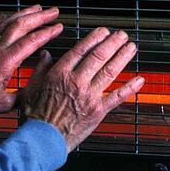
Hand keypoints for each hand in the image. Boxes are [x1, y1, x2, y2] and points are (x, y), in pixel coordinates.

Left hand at [0, 5, 62, 114]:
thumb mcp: (4, 103)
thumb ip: (22, 96)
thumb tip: (36, 90)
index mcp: (5, 61)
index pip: (30, 41)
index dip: (46, 33)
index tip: (58, 27)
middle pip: (21, 25)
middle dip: (39, 17)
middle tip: (53, 12)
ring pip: (9, 22)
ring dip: (25, 13)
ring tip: (37, 9)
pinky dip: (6, 18)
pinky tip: (10, 15)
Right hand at [22, 27, 144, 151]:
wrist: (43, 138)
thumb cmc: (36, 116)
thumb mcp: (31, 88)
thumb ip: (40, 69)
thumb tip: (45, 55)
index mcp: (60, 74)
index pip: (81, 50)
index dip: (94, 38)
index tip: (103, 32)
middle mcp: (77, 82)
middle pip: (99, 56)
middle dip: (113, 43)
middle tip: (121, 35)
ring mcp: (90, 96)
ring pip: (110, 71)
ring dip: (123, 57)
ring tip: (131, 47)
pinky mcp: (98, 111)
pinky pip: (117, 97)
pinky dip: (130, 87)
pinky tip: (139, 79)